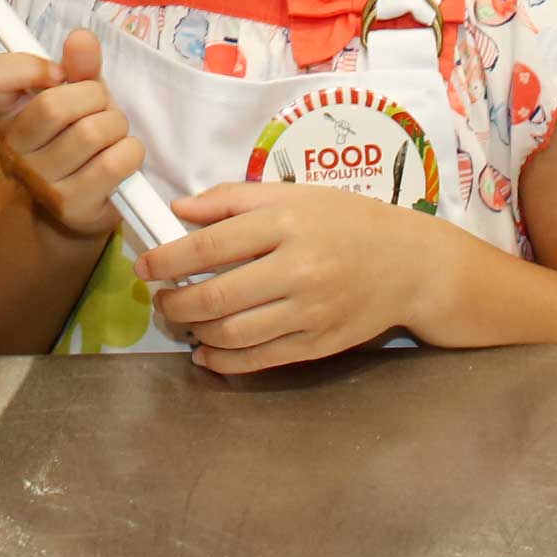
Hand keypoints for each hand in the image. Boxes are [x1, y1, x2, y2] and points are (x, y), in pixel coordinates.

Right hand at [0, 27, 143, 241]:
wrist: (73, 207)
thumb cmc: (73, 138)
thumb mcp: (74, 95)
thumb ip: (78, 65)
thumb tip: (82, 38)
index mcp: (4, 114)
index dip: (29, 67)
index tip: (58, 75)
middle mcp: (12, 149)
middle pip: (54, 105)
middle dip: (95, 96)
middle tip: (101, 106)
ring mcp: (39, 182)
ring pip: (91, 133)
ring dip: (117, 125)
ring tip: (113, 133)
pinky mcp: (72, 206)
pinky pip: (113, 163)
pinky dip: (130, 152)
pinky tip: (122, 156)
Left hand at [140, 178, 441, 372]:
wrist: (409, 263)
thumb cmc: (347, 221)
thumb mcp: (293, 195)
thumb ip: (233, 199)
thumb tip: (179, 209)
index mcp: (286, 223)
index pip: (210, 245)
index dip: (168, 259)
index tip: (146, 265)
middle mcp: (297, 268)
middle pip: (216, 296)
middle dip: (175, 302)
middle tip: (158, 299)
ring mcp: (310, 311)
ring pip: (234, 333)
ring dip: (195, 332)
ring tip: (180, 321)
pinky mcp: (319, 344)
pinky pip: (260, 359)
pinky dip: (224, 362)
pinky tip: (205, 353)